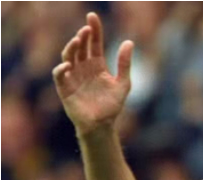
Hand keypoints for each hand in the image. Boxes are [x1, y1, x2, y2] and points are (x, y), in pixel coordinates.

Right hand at [52, 12, 133, 135]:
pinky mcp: (65, 88)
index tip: (92, 16)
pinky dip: (61, 69)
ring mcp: (73, 76)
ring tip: (79, 40)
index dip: (94, 30)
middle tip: (87, 28)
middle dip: (83, 36)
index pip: (95, 43)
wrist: (103, 125)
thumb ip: (124, 64)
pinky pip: (60, 76)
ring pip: (69, 57)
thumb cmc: (112, 105)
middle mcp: (84, 68)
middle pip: (81, 47)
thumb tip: (129, 42)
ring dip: (72, 48)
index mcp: (97, 65)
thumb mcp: (123, 83)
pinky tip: (68, 65)